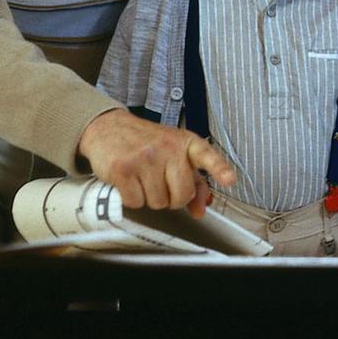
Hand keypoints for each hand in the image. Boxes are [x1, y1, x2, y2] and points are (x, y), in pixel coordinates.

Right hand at [77, 109, 237, 215]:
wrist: (107, 128)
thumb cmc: (143, 143)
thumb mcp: (173, 154)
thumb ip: (193, 182)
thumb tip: (200, 210)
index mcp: (184, 142)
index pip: (207, 155)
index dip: (219, 169)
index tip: (229, 179)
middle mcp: (167, 147)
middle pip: (181, 195)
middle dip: (170, 198)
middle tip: (160, 184)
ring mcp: (145, 157)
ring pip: (157, 202)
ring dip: (149, 197)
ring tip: (142, 179)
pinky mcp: (123, 168)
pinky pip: (135, 202)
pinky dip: (131, 198)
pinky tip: (128, 182)